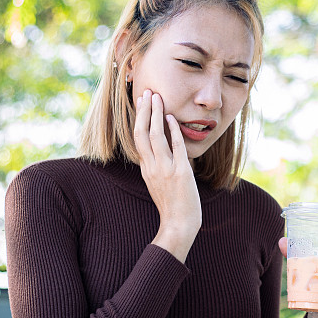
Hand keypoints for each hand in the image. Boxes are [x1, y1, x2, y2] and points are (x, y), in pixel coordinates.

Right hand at [133, 89, 200, 261]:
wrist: (179, 225)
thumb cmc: (173, 206)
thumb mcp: (160, 183)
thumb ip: (159, 166)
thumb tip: (165, 148)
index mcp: (146, 169)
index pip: (138, 138)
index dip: (138, 119)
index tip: (141, 103)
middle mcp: (152, 167)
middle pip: (142, 133)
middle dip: (144, 111)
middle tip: (147, 92)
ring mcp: (165, 169)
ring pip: (155, 136)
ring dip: (156, 115)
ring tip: (157, 98)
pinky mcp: (180, 173)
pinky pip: (175, 147)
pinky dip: (173, 131)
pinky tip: (172, 118)